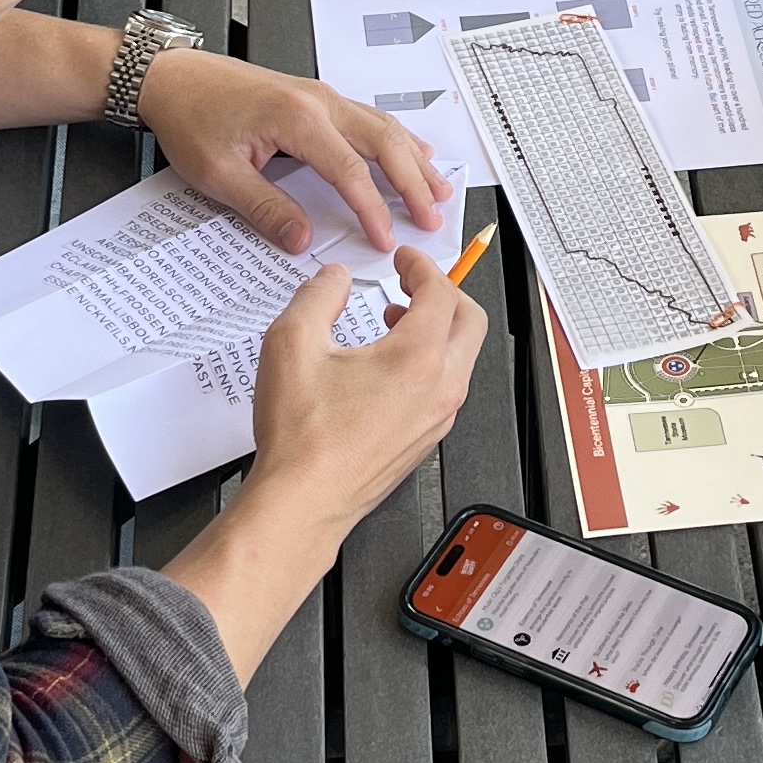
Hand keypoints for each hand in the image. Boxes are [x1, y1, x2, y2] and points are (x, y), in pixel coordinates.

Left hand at [136, 47, 449, 251]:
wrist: (171, 77)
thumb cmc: (190, 116)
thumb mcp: (219, 174)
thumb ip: (266, 209)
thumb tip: (302, 240)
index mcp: (297, 118)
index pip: (350, 171)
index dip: (373, 209)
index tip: (387, 239)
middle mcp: (318, 101)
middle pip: (383, 143)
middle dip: (413, 184)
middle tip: (433, 218)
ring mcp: (320, 95)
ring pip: (383, 127)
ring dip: (413, 160)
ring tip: (438, 190)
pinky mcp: (315, 97)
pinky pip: (369, 118)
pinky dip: (396, 140)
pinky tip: (411, 153)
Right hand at [248, 254, 486, 535]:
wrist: (303, 502)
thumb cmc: (303, 439)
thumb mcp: (292, 343)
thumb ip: (317, 295)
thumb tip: (334, 279)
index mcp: (416, 359)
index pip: (440, 292)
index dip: (421, 266)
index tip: (404, 260)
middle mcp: (439, 389)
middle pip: (470, 321)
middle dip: (445, 293)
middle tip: (413, 283)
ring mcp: (438, 418)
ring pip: (461, 357)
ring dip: (436, 330)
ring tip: (394, 322)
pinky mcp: (426, 439)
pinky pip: (445, 387)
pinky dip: (428, 363)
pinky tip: (387, 366)